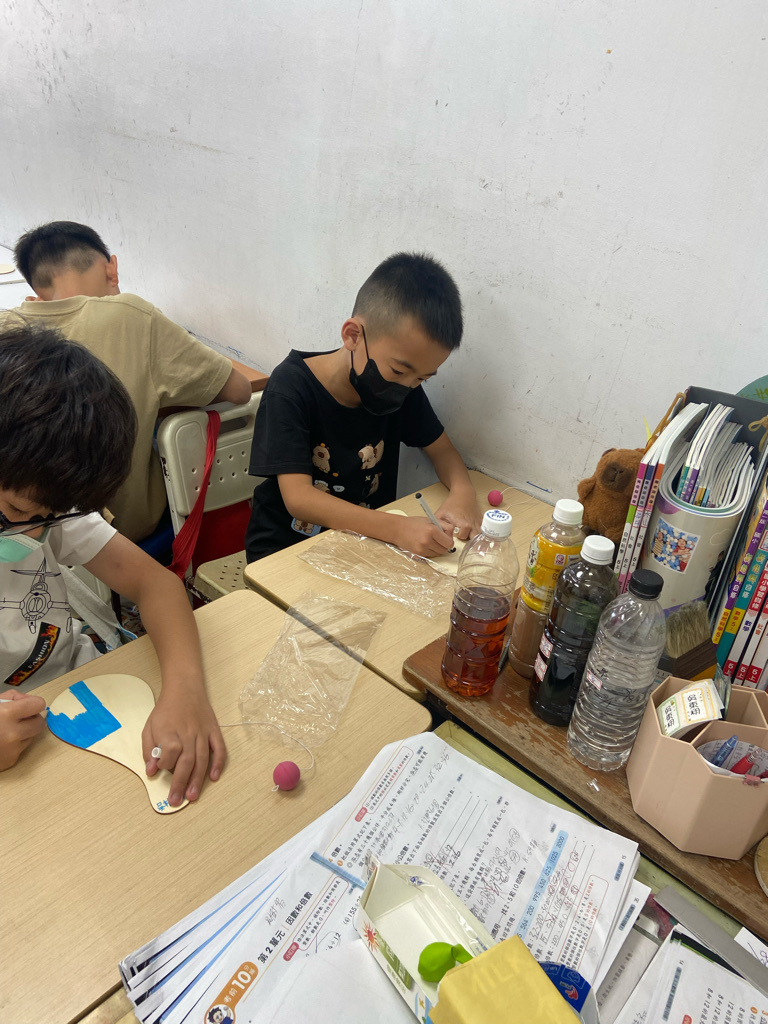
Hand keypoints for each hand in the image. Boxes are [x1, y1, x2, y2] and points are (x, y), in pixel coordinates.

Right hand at [0, 693, 46, 770]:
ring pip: (31, 737)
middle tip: (20, 717)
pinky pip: (21, 749)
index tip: (27, 704)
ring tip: (6, 730)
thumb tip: (25, 701)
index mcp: (8, 715)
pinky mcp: (10, 761)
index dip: (32, 703)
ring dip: (23, 732)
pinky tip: (1, 742)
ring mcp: (12, 750)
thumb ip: (11, 698)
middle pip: (39, 723)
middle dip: (31, 718)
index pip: (38, 704)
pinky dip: (15, 745)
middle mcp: (13, 734)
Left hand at [142, 688, 226, 806]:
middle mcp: (188, 732)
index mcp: (170, 730)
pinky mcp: (214, 730)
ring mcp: (203, 732)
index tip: (159, 769)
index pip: (170, 752)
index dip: (164, 764)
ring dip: (197, 779)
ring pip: (201, 759)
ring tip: (192, 796)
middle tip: (176, 801)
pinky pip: (219, 748)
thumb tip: (151, 770)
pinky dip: (218, 763)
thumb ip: (149, 749)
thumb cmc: (165, 710)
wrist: (184, 688)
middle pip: (186, 761)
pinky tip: (214, 777)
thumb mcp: (149, 726)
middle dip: (180, 783)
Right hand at [393, 516, 454, 557]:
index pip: (449, 542)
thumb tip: (451, 536)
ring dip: (438, 549)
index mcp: (432, 530)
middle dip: (444, 545)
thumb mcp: (430, 520)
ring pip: (438, 553)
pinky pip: (431, 555)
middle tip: (439, 539)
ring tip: (431, 541)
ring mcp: (423, 548)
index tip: (445, 537)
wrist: (397, 529)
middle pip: (445, 549)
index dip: (449, 539)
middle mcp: (428, 540)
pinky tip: (425, 544)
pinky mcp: (419, 554)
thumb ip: (443, 526)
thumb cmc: (414, 523)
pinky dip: (431, 551)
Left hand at [435, 491, 481, 539]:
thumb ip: (437, 525)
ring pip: (481, 536)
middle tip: (465, 543)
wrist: (463, 495)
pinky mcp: (481, 522)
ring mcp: (478, 523)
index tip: (455, 537)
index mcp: (462, 522)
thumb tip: (435, 535)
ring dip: (477, 540)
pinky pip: (484, 532)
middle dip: (471, 542)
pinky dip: (482, 536)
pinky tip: (480, 540)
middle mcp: (472, 524)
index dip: (459, 538)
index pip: (463, 536)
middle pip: (474, 538)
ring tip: (474, 545)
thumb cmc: (451, 505)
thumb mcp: (441, 513)